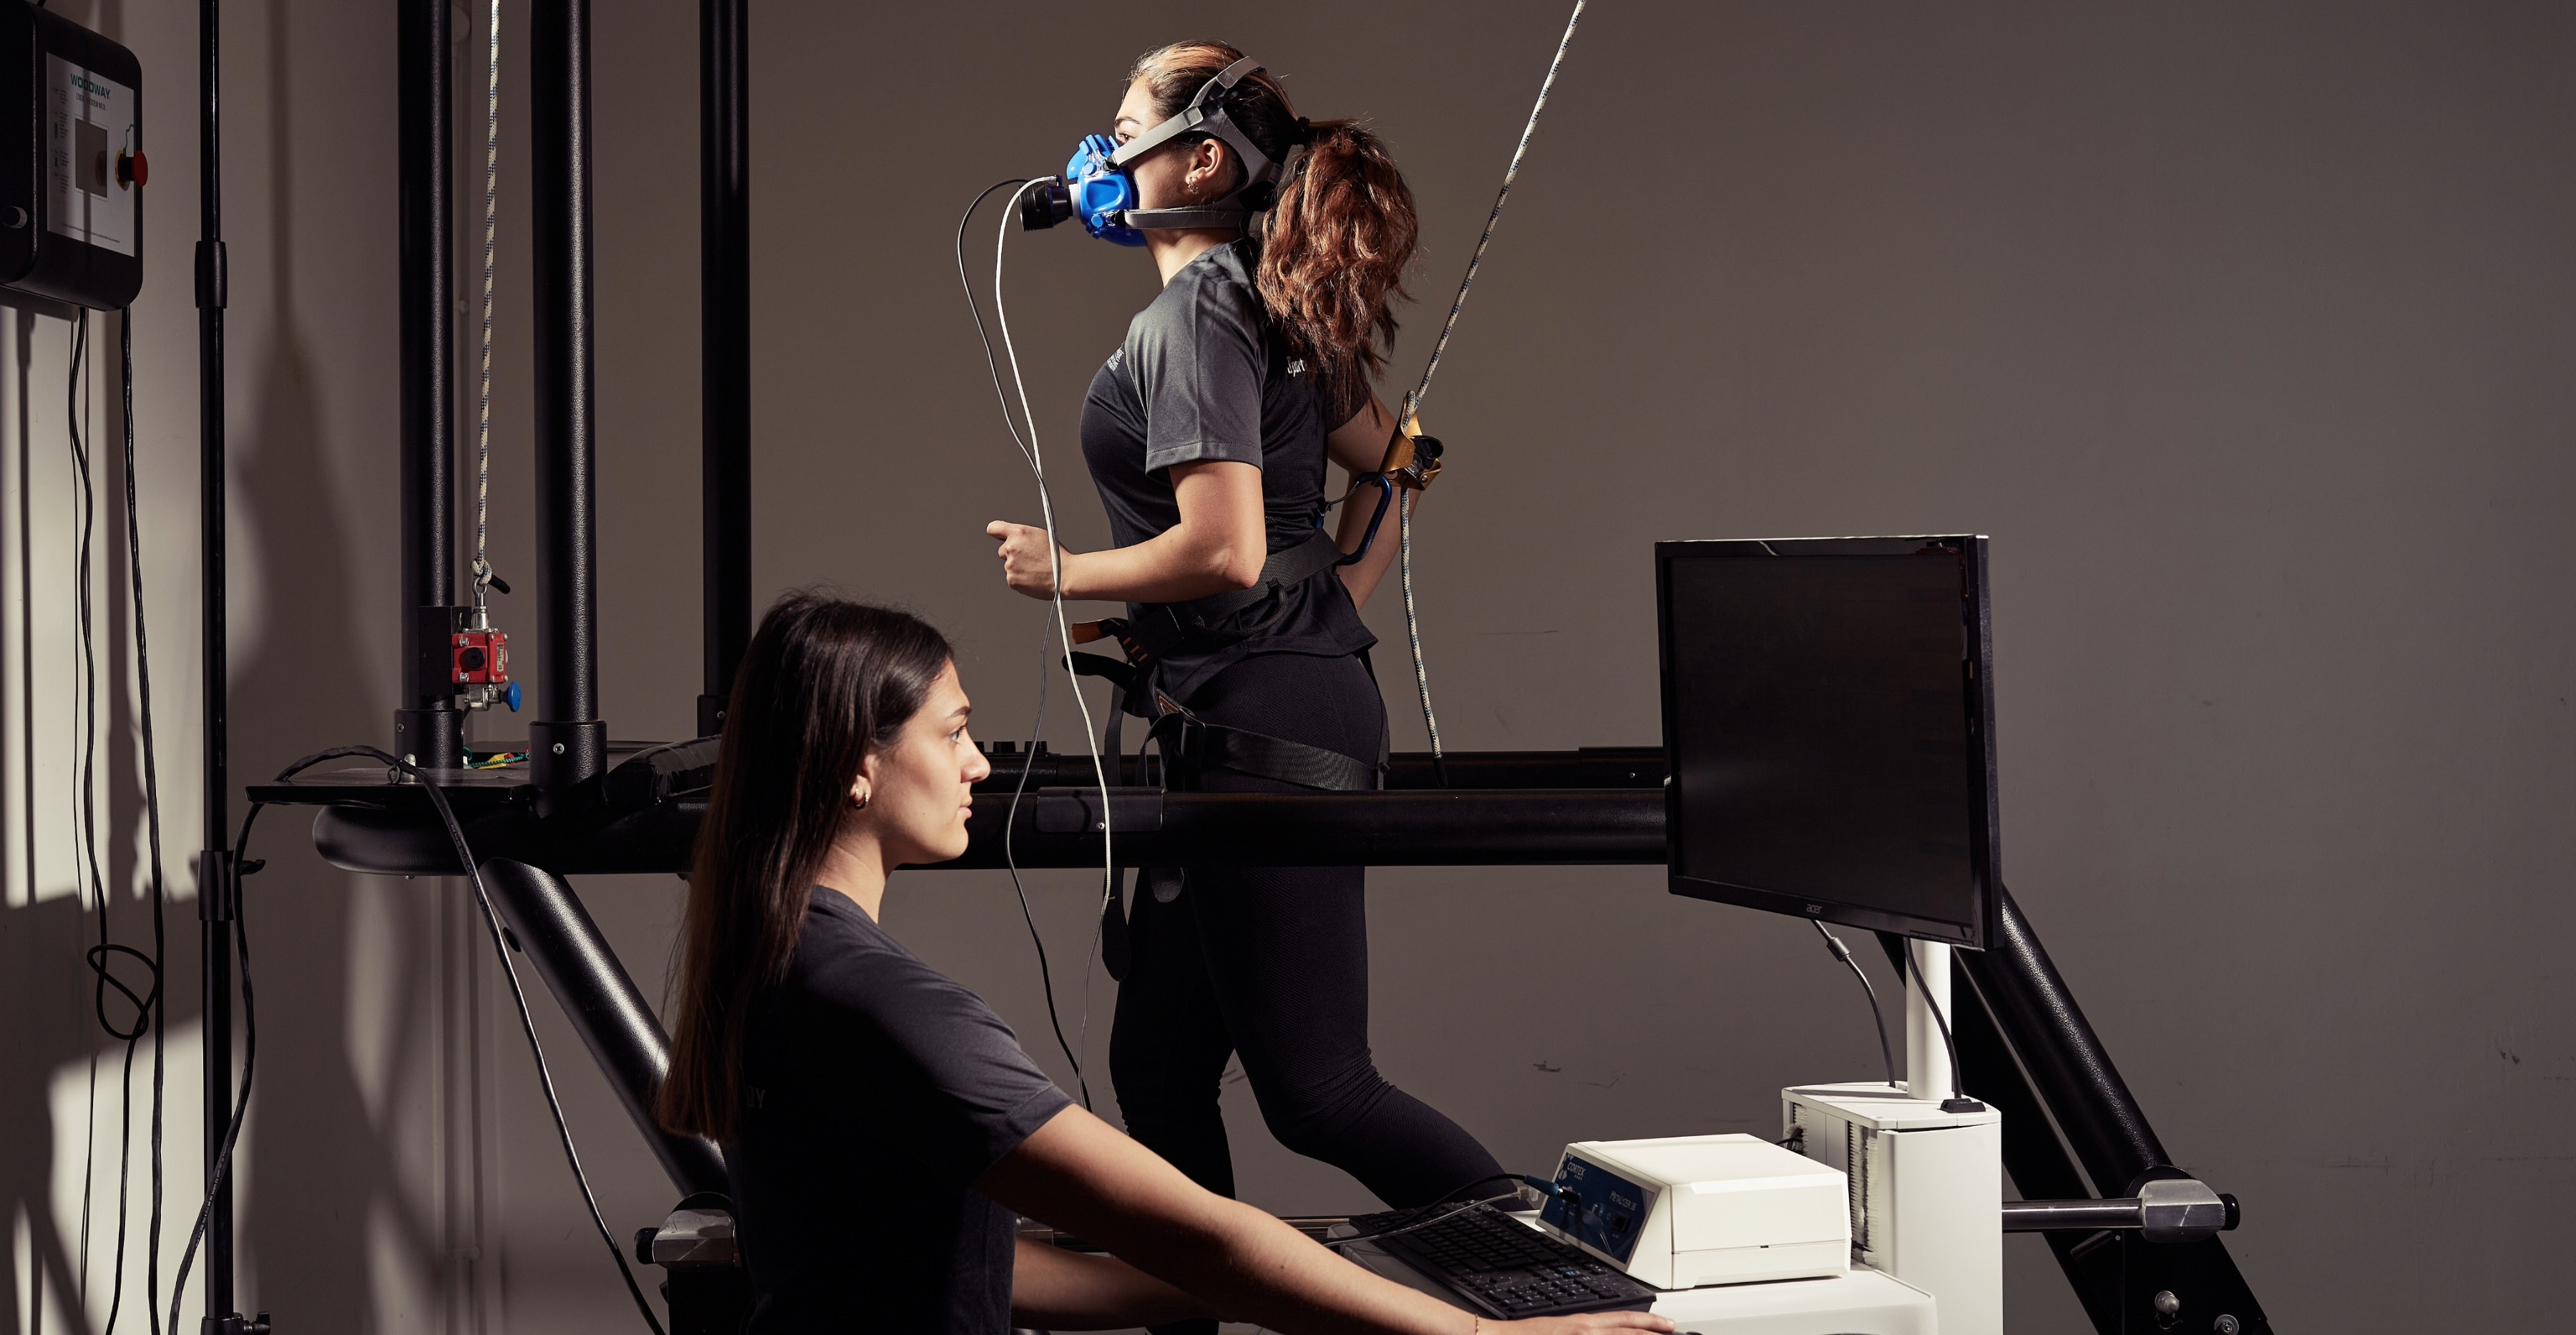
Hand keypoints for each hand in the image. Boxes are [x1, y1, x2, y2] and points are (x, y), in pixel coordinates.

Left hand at [988, 521, 1070, 599]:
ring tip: (1036, 569)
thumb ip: (1022, 535)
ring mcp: (1010, 565)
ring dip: (1018, 567)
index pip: (993, 528)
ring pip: (1009, 565)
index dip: (997, 533)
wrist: (1065, 576)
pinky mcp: (1011, 580)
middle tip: (1030, 558)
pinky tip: (1034, 577)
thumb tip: (1012, 539)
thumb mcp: (1040, 535)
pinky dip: (1021, 578)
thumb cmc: (1057, 556)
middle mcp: (1011, 547)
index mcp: (1019, 532)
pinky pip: (1012, 577)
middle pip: (1002, 550)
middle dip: (1013, 553)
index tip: (1000, 537)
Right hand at [1496, 1312, 1676, 1333]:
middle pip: (1629, 1331)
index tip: (1666, 1325)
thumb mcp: (1558, 1330)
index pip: (1624, 1321)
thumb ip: (1581, 1332)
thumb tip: (1595, 1332)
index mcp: (1583, 1324)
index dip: (1648, 1323)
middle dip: (1654, 1333)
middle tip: (1674, 1332)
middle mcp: (1586, 1331)